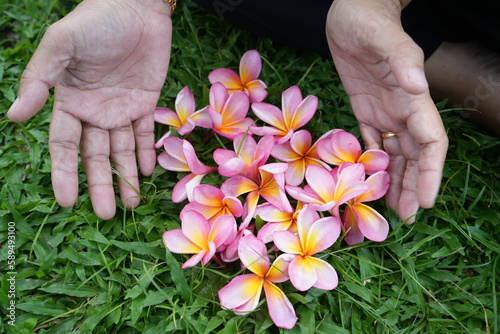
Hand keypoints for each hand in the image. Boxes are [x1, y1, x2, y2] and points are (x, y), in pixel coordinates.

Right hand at [7, 0, 172, 218]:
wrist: (137, 6)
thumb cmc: (96, 21)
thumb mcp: (61, 45)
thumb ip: (39, 79)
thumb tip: (13, 117)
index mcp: (69, 102)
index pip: (64, 147)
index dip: (64, 174)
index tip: (68, 202)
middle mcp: (94, 111)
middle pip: (95, 157)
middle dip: (100, 185)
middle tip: (108, 215)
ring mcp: (121, 109)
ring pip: (122, 151)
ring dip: (127, 177)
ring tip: (133, 204)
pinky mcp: (145, 102)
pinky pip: (146, 134)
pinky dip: (148, 153)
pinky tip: (149, 173)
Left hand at [326, 0, 447, 222]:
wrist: (351, 12)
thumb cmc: (367, 20)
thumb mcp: (383, 37)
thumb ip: (402, 59)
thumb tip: (417, 85)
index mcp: (413, 98)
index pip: (431, 143)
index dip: (431, 172)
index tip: (425, 201)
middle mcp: (402, 110)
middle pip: (415, 156)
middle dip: (413, 186)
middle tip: (406, 219)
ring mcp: (384, 111)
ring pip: (395, 154)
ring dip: (396, 181)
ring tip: (391, 210)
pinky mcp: (365, 109)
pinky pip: (371, 142)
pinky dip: (372, 163)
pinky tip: (369, 181)